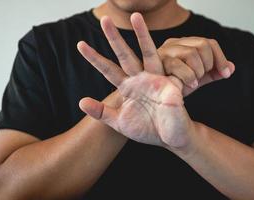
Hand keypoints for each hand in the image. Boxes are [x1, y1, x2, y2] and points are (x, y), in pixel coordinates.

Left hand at [77, 13, 192, 147]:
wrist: (170, 137)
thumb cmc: (147, 129)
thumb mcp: (119, 122)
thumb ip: (101, 112)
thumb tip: (81, 102)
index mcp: (127, 87)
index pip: (108, 69)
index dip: (95, 58)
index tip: (80, 44)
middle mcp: (140, 79)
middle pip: (125, 54)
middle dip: (114, 38)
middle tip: (104, 19)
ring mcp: (156, 79)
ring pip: (148, 52)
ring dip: (142, 35)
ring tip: (136, 16)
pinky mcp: (171, 84)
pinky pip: (172, 68)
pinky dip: (169, 58)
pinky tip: (166, 45)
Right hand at [158, 37, 234, 95]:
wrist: (155, 97)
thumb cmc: (174, 85)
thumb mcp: (197, 78)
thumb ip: (212, 73)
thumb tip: (232, 68)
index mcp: (186, 44)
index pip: (209, 43)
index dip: (221, 58)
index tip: (226, 74)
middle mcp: (176, 43)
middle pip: (202, 45)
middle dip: (209, 64)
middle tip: (202, 77)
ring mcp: (166, 50)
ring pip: (191, 53)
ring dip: (198, 71)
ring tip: (194, 81)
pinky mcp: (157, 60)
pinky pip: (178, 65)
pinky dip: (188, 76)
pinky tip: (190, 84)